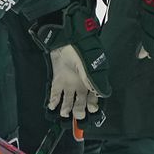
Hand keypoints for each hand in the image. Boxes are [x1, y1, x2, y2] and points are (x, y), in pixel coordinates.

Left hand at [31, 3, 110, 119]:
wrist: (65, 38)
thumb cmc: (80, 50)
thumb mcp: (90, 67)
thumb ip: (94, 82)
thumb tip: (101, 96)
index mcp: (91, 81)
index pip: (94, 98)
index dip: (93, 106)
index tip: (92, 110)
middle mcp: (81, 84)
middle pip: (81, 102)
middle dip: (80, 111)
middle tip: (78, 115)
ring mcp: (69, 82)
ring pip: (68, 100)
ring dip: (66, 108)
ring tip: (64, 114)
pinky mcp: (57, 79)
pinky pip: (55, 93)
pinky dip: (53, 101)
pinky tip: (52, 107)